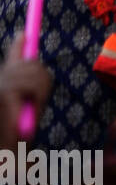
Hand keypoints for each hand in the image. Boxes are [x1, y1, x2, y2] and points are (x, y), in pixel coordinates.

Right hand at [0, 30, 51, 150]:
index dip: (19, 45)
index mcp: (4, 80)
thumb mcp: (27, 103)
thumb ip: (30, 83)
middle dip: (42, 78)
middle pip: (31, 63)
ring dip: (41, 90)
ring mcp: (0, 85)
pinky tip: (31, 107)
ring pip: (34, 73)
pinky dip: (37, 97)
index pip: (13, 56)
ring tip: (33, 105)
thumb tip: (34, 63)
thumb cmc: (18, 130)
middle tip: (40, 97)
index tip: (25, 33)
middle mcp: (0, 78)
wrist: (7, 151)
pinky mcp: (4, 93)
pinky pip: (31, 86)